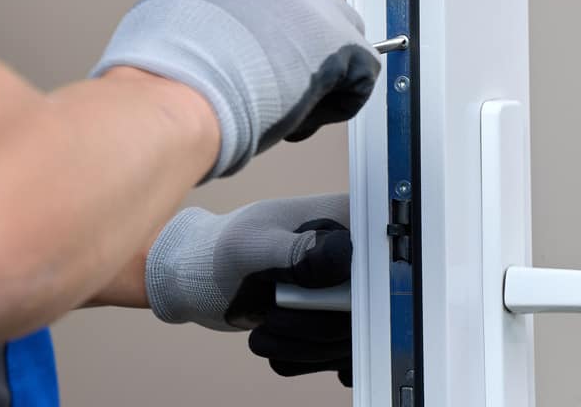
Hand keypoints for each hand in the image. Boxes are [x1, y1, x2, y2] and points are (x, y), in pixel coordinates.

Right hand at [92, 0, 378, 178]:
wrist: (168, 101)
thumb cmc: (152, 90)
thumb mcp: (158, 38)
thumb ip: (191, 32)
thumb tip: (202, 56)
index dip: (263, 35)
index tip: (252, 67)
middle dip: (299, 44)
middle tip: (278, 89)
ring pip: (338, 28)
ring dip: (322, 69)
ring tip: (290, 109)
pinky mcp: (332, 35)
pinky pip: (360, 67)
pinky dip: (342, 99)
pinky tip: (307, 120)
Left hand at [145, 194, 352, 385]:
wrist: (201, 273)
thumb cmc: (223, 247)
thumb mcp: (254, 244)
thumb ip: (296, 252)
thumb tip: (343, 256)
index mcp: (344, 221)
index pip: (378, 265)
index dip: (356, 294)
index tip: (325, 307)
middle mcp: (354, 255)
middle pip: (366, 309)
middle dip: (315, 328)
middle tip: (271, 320)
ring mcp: (344, 290)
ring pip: (349, 338)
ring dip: (304, 348)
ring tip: (262, 335)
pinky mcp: (331, 319)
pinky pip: (334, 355)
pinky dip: (303, 359)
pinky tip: (277, 346)